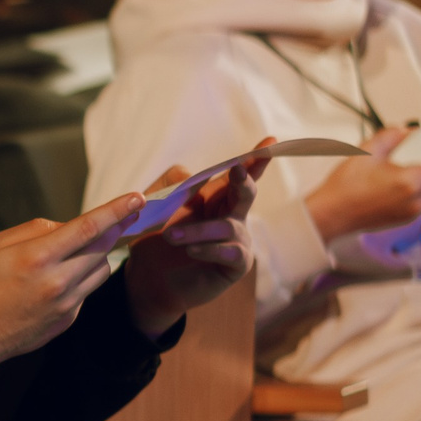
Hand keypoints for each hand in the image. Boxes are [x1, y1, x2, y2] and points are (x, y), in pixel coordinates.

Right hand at [0, 191, 143, 372]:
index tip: (137, 198)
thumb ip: (35, 229)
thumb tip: (66, 226)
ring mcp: (66, 304)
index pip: (88, 228)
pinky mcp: (68, 319)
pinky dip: (82, 278)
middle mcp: (57, 281)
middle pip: (103, 247)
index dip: (116, 210)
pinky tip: (59, 280)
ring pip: (101, 270)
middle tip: (127, 214)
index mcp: (37, 257)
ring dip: (99, 254)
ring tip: (79, 251)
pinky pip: (87, 290)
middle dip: (117, 228)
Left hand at [123, 152, 260, 336]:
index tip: (271, 141)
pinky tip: (191, 251)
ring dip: (198, 230)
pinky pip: (230, 252)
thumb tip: (191, 173)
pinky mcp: (236, 264)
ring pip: (227, 227)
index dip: (254, 160)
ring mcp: (237, 240)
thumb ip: (170, 184)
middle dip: (243, 180)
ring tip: (170, 237)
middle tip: (236, 171)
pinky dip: (208, 249)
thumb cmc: (155, 240)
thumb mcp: (156, 206)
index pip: (237, 175)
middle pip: (245, 193)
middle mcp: (232, 215)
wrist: (148, 279)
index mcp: (215, 197)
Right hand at [304, 124, 420, 240]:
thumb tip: (408, 132)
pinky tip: (401, 180)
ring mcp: (413, 211)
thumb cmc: (344, 188)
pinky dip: (418, 187)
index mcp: (411, 181)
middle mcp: (417, 199)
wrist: (330, 215)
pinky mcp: (406, 218)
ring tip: (412, 164)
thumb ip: (392, 136)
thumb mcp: (367, 151)